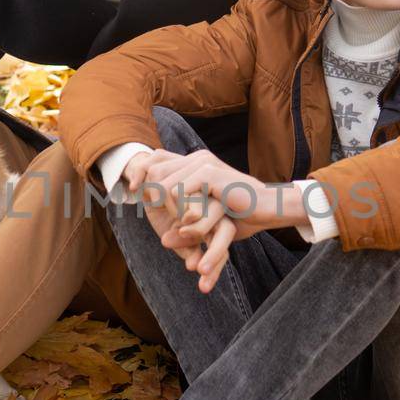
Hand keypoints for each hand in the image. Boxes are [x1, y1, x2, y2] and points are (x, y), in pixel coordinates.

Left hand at [129, 149, 308, 292]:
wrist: (268, 209)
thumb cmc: (241, 216)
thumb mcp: (207, 222)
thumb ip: (184, 227)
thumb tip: (163, 241)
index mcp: (194, 163)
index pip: (155, 158)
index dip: (139, 172)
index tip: (132, 189)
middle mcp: (196, 157)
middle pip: (153, 171)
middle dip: (151, 195)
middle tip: (165, 214)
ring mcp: (202, 162)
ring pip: (163, 186)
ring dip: (169, 211)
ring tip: (186, 224)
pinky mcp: (208, 172)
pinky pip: (176, 193)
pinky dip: (179, 211)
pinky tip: (192, 221)